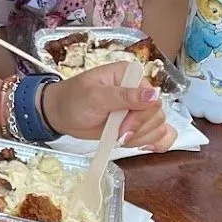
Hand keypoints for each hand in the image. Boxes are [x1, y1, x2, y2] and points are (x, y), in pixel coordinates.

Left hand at [41, 62, 175, 150]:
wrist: (61, 114)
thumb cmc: (73, 99)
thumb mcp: (95, 96)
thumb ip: (124, 96)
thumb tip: (154, 94)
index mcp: (129, 75)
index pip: (152, 98)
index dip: (140, 117)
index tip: (122, 129)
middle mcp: (138, 90)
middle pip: (157, 115)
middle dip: (138, 130)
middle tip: (117, 135)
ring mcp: (139, 109)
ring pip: (159, 127)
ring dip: (141, 138)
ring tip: (119, 138)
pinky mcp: (138, 124)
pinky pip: (160, 134)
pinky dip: (155, 143)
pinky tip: (142, 146)